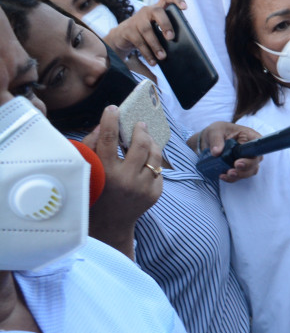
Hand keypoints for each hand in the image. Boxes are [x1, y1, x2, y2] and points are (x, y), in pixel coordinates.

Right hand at [83, 106, 162, 251]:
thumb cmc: (94, 192)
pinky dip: (152, 161)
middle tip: (139, 123)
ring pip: (155, 155)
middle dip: (141, 130)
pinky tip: (145, 160)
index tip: (113, 108)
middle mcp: (126, 180)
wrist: (110, 223)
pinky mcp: (156, 193)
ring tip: (146, 137)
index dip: (110, 121)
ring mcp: (143, 187)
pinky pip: (158, 169)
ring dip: (151, 142)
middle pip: (140, 145)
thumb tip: (104, 124)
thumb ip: (92, 146)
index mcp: (105, 173)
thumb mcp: (87, 170)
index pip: (108, 140)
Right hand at [102, 0, 188, 64]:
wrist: (122, 36)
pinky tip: (153, 61)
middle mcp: (147, 11)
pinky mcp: (128, 30)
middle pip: (157, 11)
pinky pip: (139, 42)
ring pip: (147, 30)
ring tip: (162, 56)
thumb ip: (167, 32)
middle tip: (171, 37)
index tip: (185, 8)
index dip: (176, 0)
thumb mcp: (157, 29)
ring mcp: (136, 20)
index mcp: (157, 10)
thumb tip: (183, 48)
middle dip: (165, 24)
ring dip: (156, 45)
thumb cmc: (147, 33)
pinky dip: (147, 53)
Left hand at [189, 121, 261, 181]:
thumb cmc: (217, 131)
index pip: (258, 147)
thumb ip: (216, 140)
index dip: (253, 156)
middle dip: (245, 168)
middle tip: (233, 170)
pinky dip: (232, 178)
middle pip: (255, 161)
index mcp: (250, 137)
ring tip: (227, 174)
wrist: (209, 139)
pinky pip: (240, 175)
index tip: (239, 162)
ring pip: (250, 171)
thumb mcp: (214, 131)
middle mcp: (251, 149)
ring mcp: (246, 159)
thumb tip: (216, 152)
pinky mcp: (239, 167)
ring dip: (239, 175)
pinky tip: (223, 176)